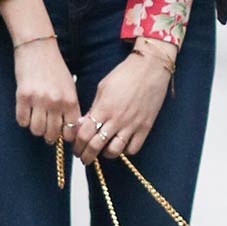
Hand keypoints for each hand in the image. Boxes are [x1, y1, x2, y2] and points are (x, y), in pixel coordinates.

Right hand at [14, 40, 81, 145]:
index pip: (71, 130)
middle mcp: (56, 102)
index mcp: (70, 100)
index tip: (62, 135)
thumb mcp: (69, 87)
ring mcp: (39, 100)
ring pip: (36, 130)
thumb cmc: (55, 68)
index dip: (66, 136)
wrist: (38, 48)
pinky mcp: (23, 97)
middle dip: (49, 136)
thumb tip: (67, 129)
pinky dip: (23, 120)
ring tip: (36, 120)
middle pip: (52, 134)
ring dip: (36, 128)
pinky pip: (22, 121)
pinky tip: (26, 112)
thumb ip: (69, 107)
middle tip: (46, 132)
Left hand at [71, 41, 173, 165]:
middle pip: (96, 146)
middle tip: (83, 157)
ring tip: (102, 152)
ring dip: (105, 155)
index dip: (77, 144)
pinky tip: (120, 145)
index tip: (76, 147)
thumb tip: (83, 123)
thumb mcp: (103, 88)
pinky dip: (125, 151)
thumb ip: (93, 108)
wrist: (151, 68)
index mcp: (103, 108)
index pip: (84, 134)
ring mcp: (132, 124)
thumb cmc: (125, 74)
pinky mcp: (145, 127)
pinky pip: (133, 148)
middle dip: (86, 155)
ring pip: (114, 151)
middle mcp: (117, 119)